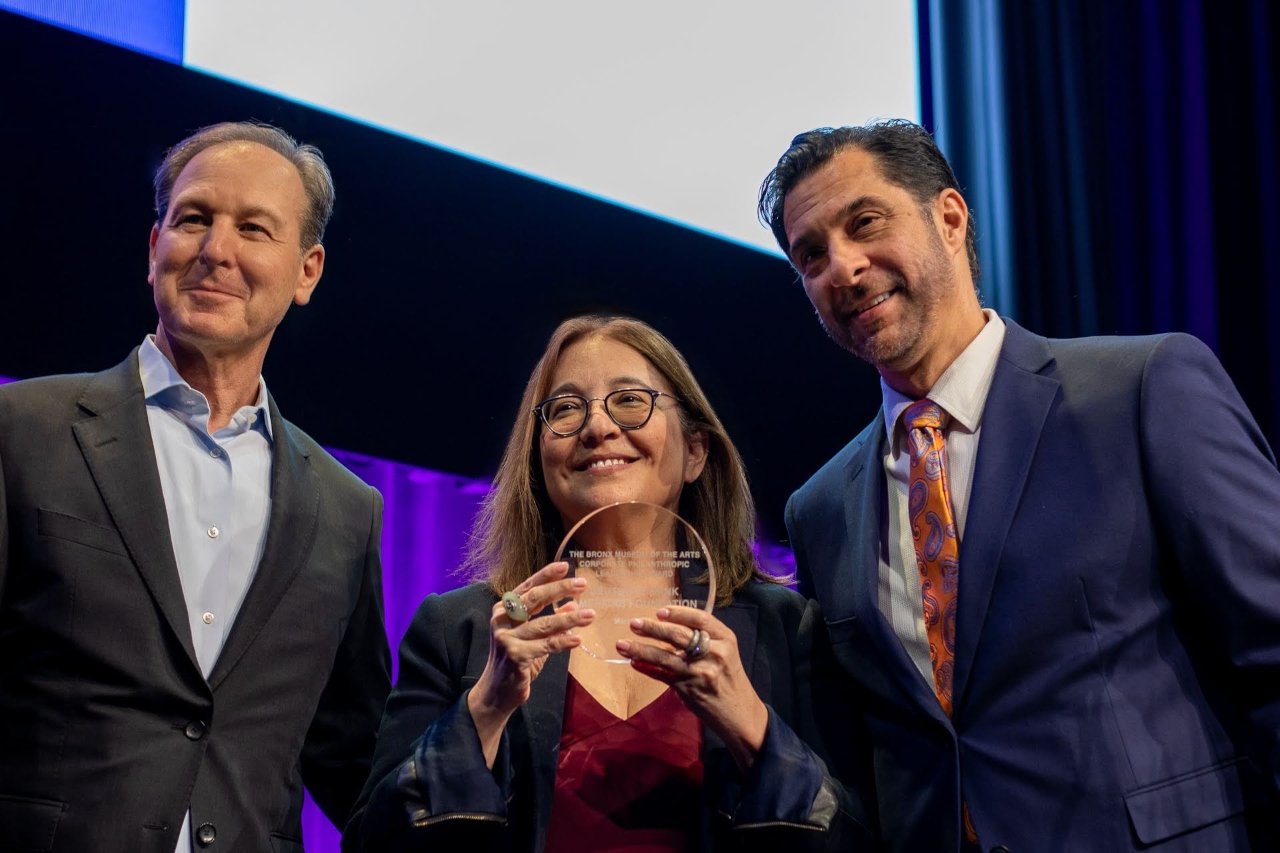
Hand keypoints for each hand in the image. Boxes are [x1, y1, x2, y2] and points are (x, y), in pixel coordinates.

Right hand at [467, 562, 593, 764]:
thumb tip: (574, 605)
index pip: (527, 587)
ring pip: (544, 623)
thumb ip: (551, 622)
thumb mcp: (533, 637)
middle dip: (560, 589)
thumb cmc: (515, 661)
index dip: (546, 575)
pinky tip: (578, 640)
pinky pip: (546, 646)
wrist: (495, 693)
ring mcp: (506, 638)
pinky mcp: (515, 655)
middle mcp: (502, 620)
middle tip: (582, 584)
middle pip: (534, 599)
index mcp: (504, 610)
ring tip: (590, 615)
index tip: (565, 566)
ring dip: (570, 619)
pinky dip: (563, 642)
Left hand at [616, 605, 768, 771]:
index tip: (659, 611)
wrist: (740, 714)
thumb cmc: (729, 678)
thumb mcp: (725, 653)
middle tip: (634, 623)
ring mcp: (701, 672)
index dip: (679, 613)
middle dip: (653, 628)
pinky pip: (662, 676)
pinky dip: (647, 669)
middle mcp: (714, 653)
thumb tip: (668, 626)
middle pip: (679, 636)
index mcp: (725, 639)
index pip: (700, 619)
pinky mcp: (689, 689)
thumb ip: (704, 639)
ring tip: (622, 644)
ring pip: (665, 657)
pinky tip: (634, 663)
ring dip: (641, 649)